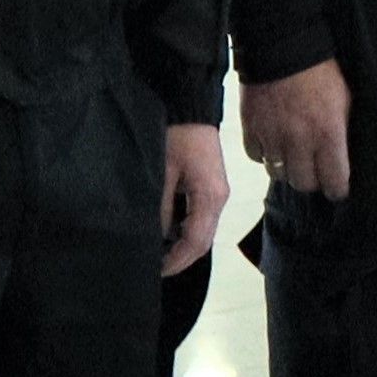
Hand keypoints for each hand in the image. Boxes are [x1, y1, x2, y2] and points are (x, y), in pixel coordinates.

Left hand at [158, 123, 229, 276]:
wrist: (190, 105)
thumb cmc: (175, 134)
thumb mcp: (162, 171)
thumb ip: (161, 207)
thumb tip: (158, 235)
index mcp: (210, 197)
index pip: (196, 242)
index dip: (177, 261)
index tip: (157, 271)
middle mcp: (219, 199)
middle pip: (204, 241)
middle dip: (181, 258)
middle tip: (156, 268)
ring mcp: (218, 192)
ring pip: (204, 231)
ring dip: (184, 246)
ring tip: (159, 254)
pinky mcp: (212, 186)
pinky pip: (202, 217)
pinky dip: (187, 230)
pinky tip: (168, 233)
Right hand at [243, 58, 355, 198]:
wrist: (283, 43)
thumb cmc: (321, 70)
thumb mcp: (345, 99)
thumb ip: (342, 131)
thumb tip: (342, 157)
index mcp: (328, 134)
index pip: (335, 182)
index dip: (338, 189)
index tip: (338, 188)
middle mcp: (299, 140)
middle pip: (303, 183)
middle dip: (311, 181)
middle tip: (315, 172)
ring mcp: (272, 135)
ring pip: (278, 173)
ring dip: (287, 168)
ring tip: (293, 157)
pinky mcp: (251, 127)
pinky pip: (257, 156)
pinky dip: (265, 154)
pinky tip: (273, 143)